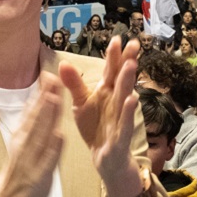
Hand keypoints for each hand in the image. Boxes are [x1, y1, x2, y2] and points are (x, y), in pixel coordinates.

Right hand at [0, 73, 64, 196]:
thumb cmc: (18, 173)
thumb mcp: (21, 144)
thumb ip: (30, 124)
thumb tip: (34, 100)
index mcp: (23, 137)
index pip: (33, 111)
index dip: (41, 93)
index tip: (49, 73)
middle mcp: (25, 145)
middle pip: (36, 118)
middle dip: (45, 97)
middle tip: (53, 77)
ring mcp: (31, 161)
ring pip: (41, 135)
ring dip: (47, 117)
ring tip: (54, 98)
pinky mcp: (39, 177)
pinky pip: (47, 161)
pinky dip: (53, 148)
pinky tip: (59, 136)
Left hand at [59, 36, 142, 196]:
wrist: (105, 158)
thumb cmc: (96, 127)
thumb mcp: (81, 103)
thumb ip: (74, 84)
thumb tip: (62, 62)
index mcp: (107, 92)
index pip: (110, 70)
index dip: (113, 56)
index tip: (116, 38)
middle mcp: (116, 102)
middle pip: (122, 79)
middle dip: (127, 62)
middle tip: (134, 44)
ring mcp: (120, 117)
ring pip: (125, 97)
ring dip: (129, 81)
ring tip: (131, 65)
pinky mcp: (120, 135)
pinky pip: (125, 122)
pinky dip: (127, 111)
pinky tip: (132, 99)